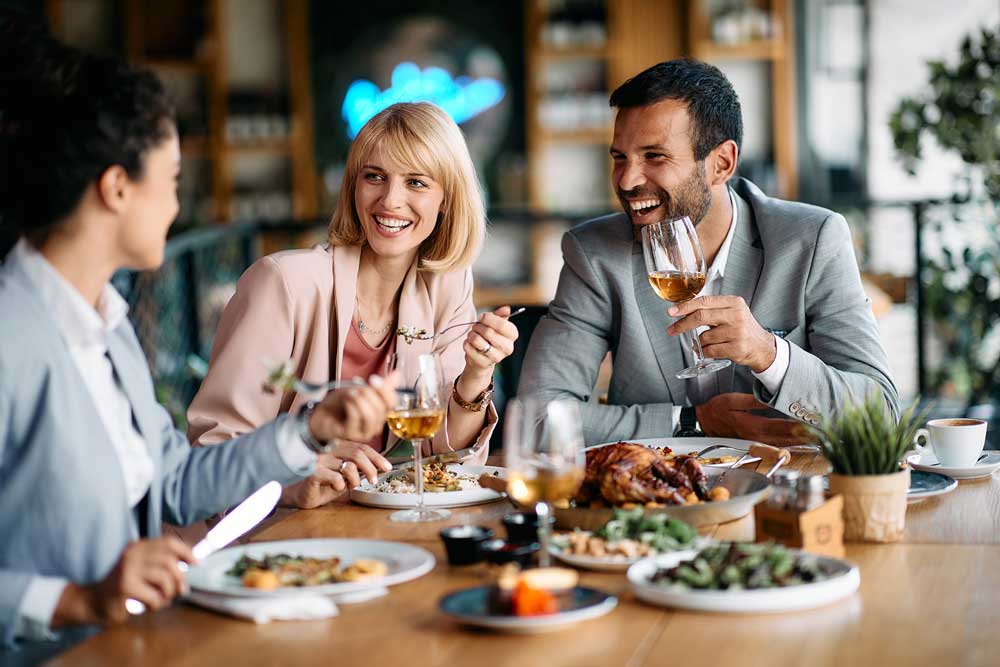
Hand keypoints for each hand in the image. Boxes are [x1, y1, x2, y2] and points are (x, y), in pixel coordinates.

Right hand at [54, 537, 194, 625]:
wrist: (90, 602)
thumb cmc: (120, 587)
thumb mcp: (140, 569)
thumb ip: (158, 564)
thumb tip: (189, 564)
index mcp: (138, 547)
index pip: (169, 542)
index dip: (186, 552)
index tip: (197, 563)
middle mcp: (132, 554)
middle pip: (170, 561)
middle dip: (180, 579)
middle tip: (180, 591)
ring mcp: (127, 569)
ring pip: (165, 579)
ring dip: (168, 594)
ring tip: (161, 601)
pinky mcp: (124, 587)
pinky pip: (154, 596)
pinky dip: (157, 605)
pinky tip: (149, 607)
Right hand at [280, 442, 390, 508]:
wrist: (300, 494)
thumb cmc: (323, 484)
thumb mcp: (345, 476)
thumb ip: (358, 469)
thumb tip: (379, 468)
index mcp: (338, 446)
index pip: (362, 447)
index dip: (377, 457)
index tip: (387, 467)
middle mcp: (329, 449)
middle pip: (357, 453)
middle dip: (370, 468)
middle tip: (374, 479)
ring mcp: (320, 459)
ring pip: (348, 465)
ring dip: (355, 479)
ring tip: (351, 486)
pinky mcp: (312, 472)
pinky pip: (335, 477)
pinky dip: (340, 485)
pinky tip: (336, 488)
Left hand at [309, 374, 396, 442]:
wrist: (321, 414)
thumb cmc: (340, 404)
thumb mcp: (361, 390)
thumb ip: (380, 386)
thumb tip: (397, 375)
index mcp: (380, 413)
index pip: (392, 402)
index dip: (384, 390)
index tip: (373, 379)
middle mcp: (375, 425)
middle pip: (381, 408)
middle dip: (368, 393)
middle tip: (356, 388)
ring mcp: (363, 432)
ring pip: (370, 416)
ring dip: (359, 400)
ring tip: (350, 394)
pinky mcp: (350, 434)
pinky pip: (355, 418)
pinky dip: (350, 406)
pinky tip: (345, 400)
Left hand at [461, 305, 518, 385]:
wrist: (483, 357)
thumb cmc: (489, 337)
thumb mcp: (495, 323)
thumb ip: (500, 315)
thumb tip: (506, 308)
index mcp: (513, 335)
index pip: (502, 324)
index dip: (488, 318)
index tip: (482, 317)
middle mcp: (508, 347)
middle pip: (488, 332)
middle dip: (477, 326)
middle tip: (476, 327)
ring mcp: (496, 357)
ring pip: (477, 340)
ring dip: (471, 335)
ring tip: (473, 336)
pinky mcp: (483, 363)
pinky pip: (468, 348)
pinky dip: (466, 343)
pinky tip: (470, 345)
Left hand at [668, 295, 774, 372]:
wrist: (762, 347)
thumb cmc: (742, 328)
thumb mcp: (731, 312)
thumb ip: (712, 308)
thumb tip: (683, 310)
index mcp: (734, 302)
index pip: (704, 301)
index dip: (685, 306)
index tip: (671, 312)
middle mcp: (737, 315)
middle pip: (701, 317)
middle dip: (682, 324)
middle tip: (672, 330)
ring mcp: (738, 332)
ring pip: (704, 337)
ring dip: (698, 342)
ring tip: (703, 343)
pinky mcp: (737, 348)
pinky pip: (710, 350)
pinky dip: (704, 352)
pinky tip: (707, 351)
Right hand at [695, 393, 812, 444]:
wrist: (700, 420)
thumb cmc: (715, 409)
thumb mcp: (731, 401)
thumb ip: (752, 402)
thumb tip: (770, 400)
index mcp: (752, 426)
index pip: (781, 427)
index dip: (799, 426)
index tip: (814, 424)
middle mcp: (755, 437)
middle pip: (785, 439)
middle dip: (805, 437)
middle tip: (824, 435)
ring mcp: (754, 442)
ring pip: (781, 445)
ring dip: (799, 443)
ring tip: (816, 440)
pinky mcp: (753, 443)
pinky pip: (774, 446)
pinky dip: (787, 445)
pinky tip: (797, 444)